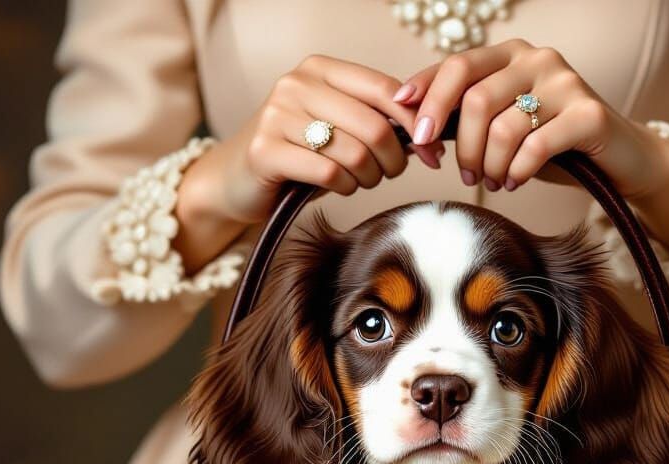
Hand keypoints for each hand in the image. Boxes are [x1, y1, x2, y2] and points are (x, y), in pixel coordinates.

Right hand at [174, 55, 443, 271]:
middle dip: (394, 160)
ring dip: (368, 178)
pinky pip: (329, 175)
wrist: (235, 180)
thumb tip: (430, 133)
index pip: (386, 89)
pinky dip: (343, 189)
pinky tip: (337, 188)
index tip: (432, 153)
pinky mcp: (265, 151)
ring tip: (359, 181)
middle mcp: (297, 84)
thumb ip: (376, 119)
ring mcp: (277, 116)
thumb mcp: (338, 128)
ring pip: (355, 154)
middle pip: (376, 126)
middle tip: (389, 175)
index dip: (418, 124)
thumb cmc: (298, 156)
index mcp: (320, 70)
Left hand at [395, 40, 668, 255]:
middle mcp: (538, 59)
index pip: (457, 67)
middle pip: (475, 99)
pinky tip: (515, 182)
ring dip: (490, 165)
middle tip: (465, 176)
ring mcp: (565, 83)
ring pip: (503, 126)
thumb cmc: (553, 146)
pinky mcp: (588, 114)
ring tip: (494, 182)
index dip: (428, 99)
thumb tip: (415, 128)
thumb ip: (468, 118)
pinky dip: (517, 171)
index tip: (412, 134)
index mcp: (511, 55)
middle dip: (461, 146)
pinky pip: (535, 146)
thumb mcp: (505, 126)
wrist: (618, 160)